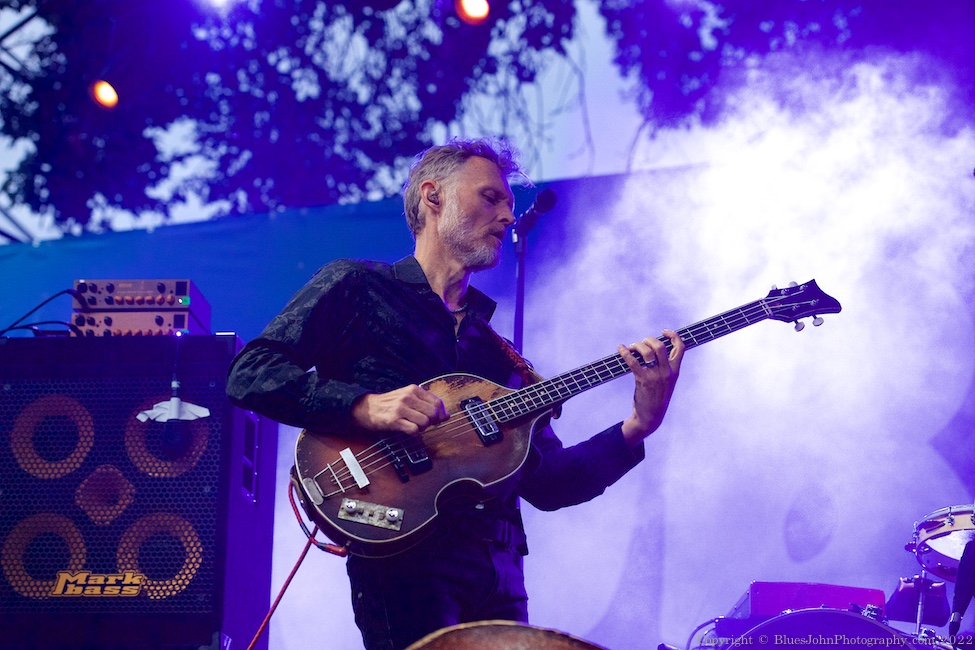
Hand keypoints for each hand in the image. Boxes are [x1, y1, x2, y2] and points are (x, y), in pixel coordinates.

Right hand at [351, 385, 448, 434]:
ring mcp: (401, 409)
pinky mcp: (394, 421)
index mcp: (414, 389)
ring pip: (425, 422)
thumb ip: (427, 404)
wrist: (367, 408)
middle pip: (433, 413)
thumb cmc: (390, 404)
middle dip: (432, 422)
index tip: (437, 419)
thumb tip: (447, 415)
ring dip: (423, 428)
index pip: (437, 402)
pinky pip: (414, 430)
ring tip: (415, 426)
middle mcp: (408, 397)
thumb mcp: (408, 398)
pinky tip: (409, 430)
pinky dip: (415, 433)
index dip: (441, 414)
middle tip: (425, 424)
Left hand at [619, 330, 684, 445]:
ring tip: (630, 348)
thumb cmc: (657, 398)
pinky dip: (625, 352)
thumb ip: (665, 369)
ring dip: (636, 345)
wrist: (651, 417)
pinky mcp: (643, 381)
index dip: (674, 336)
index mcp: (675, 371)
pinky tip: (620, 348)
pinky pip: (633, 362)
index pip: (681, 348)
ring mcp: (656, 376)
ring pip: (647, 351)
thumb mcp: (667, 383)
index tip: (664, 332)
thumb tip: (652, 351)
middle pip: (660, 346)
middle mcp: (667, 372)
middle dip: (648, 340)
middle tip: (640, 344)